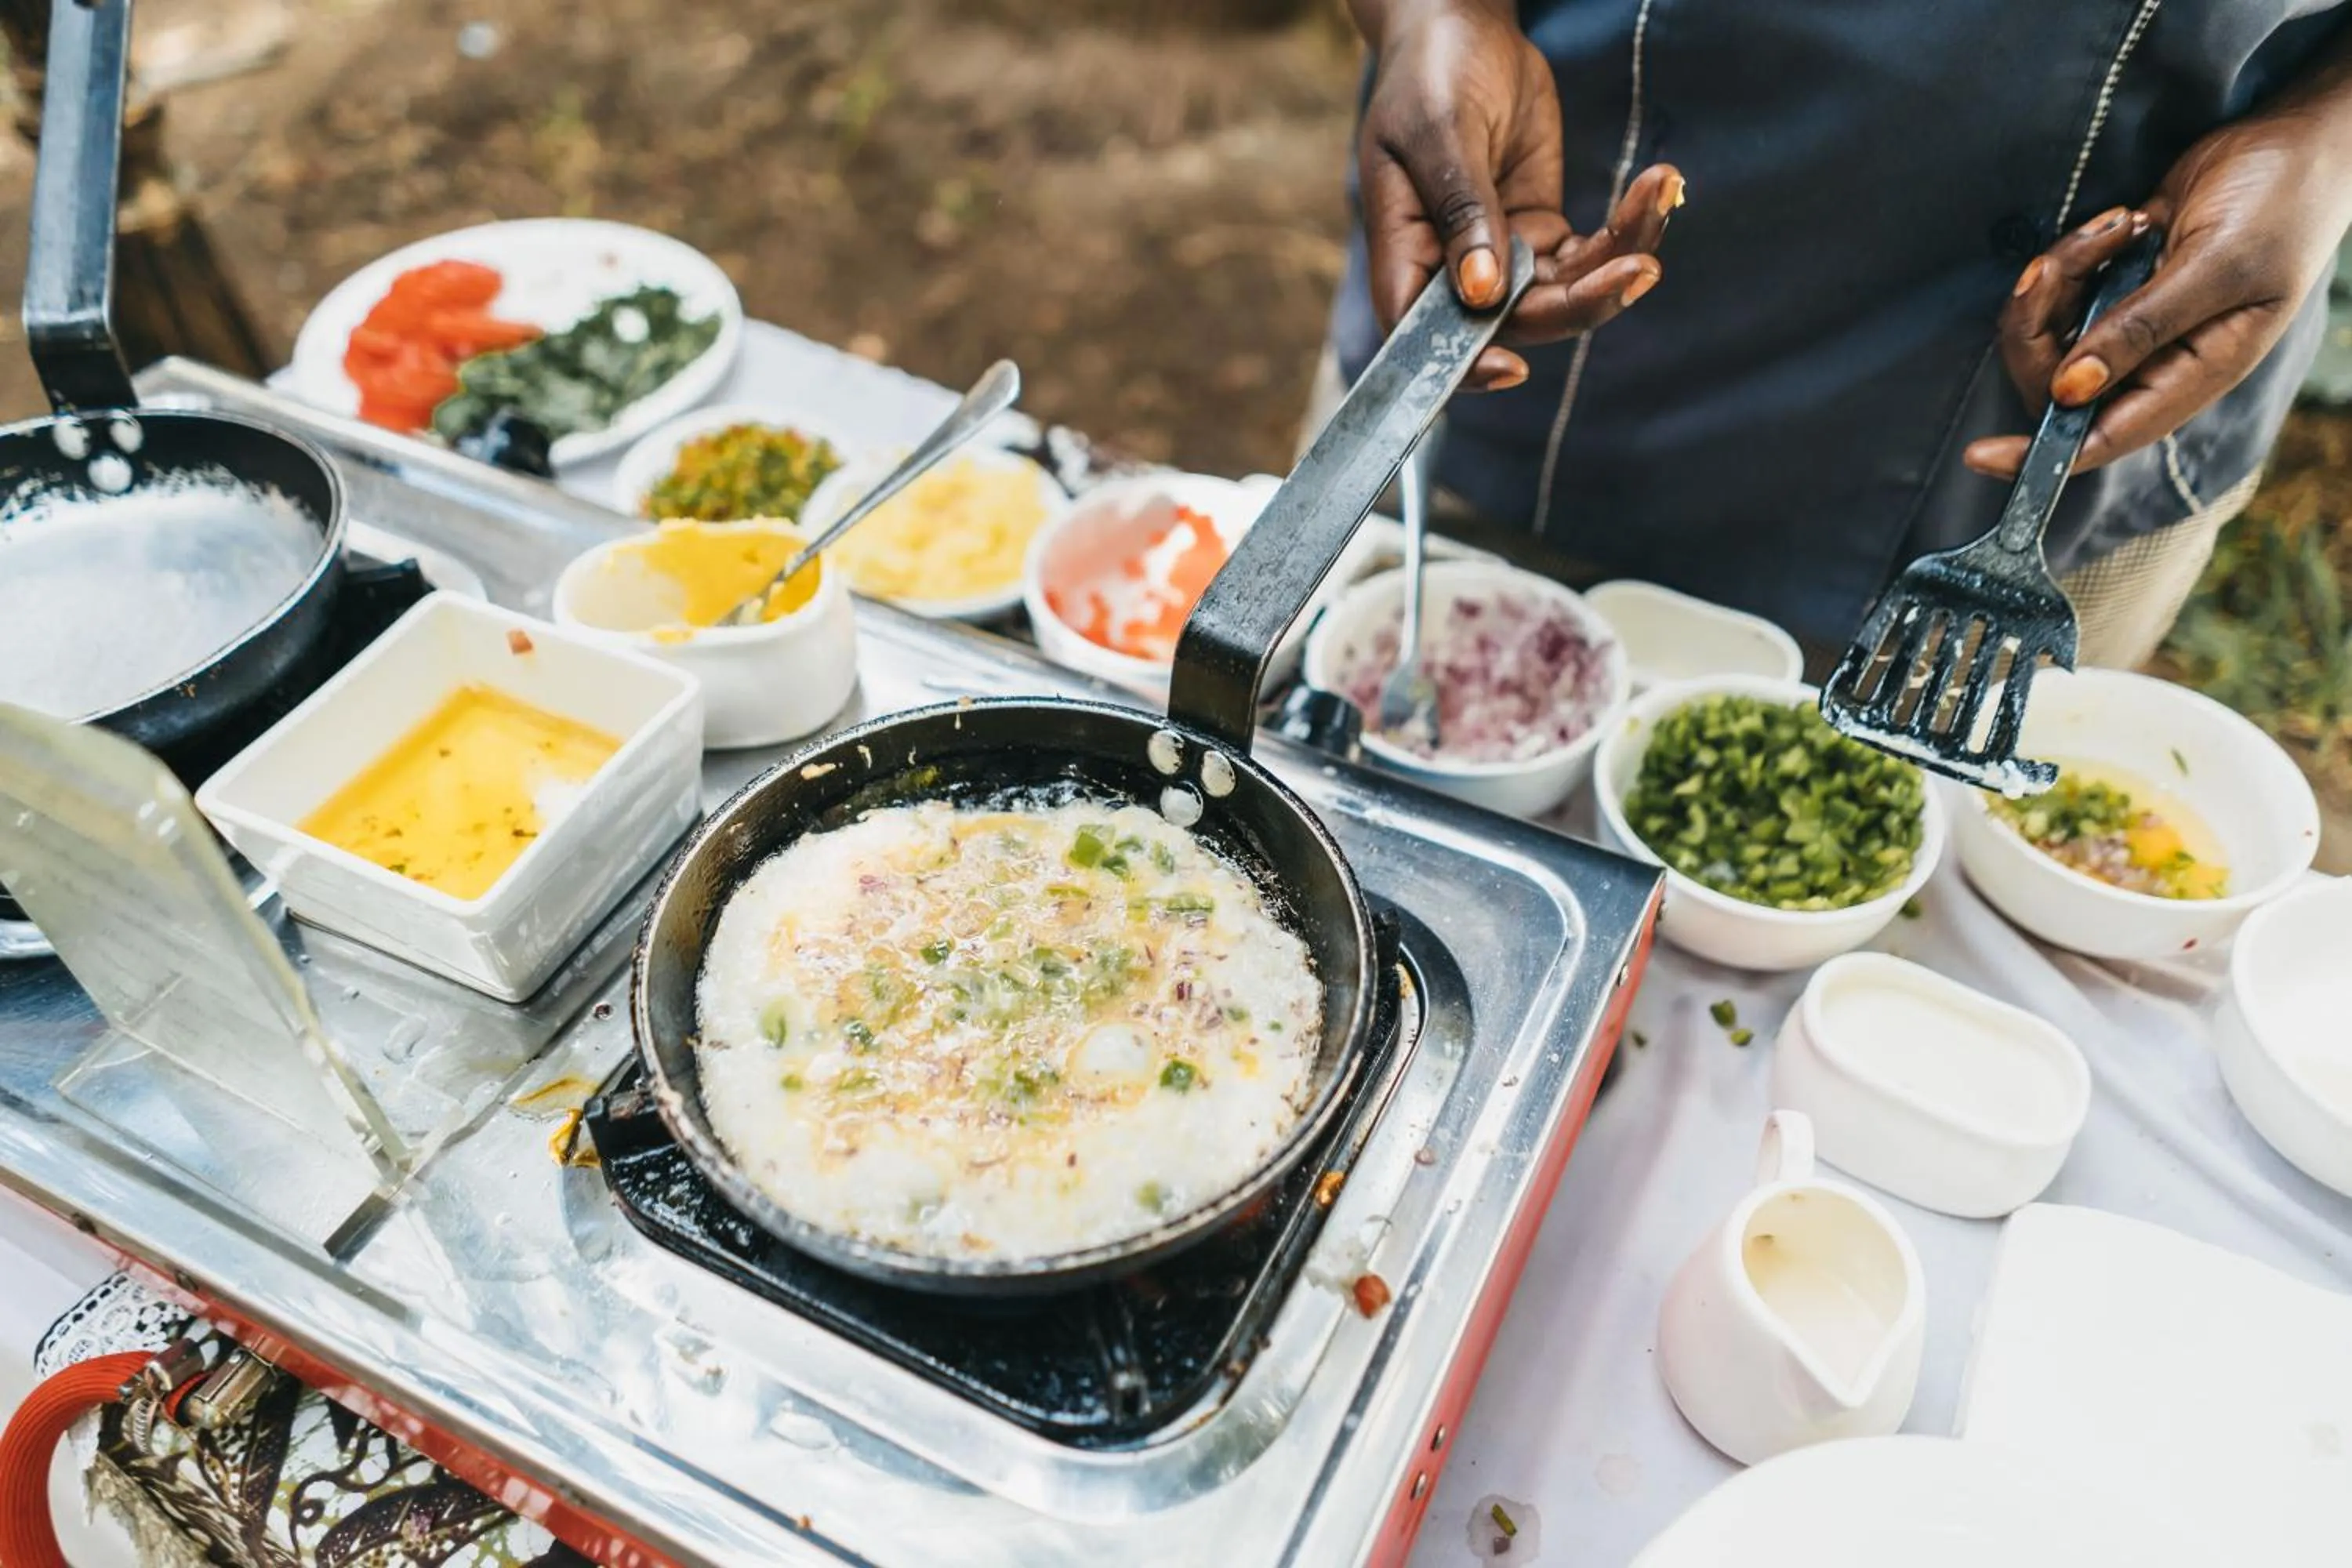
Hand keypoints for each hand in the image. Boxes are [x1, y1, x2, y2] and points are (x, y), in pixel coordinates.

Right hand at [1354, 0, 1682, 390]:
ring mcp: (1502, 252)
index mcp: (1407, 251)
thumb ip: (1462, 210)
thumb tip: (1482, 292)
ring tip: (1659, 198)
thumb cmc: (1431, 73)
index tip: (1515, 369)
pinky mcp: (1542, 229)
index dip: (1465, 363)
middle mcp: (1451, 268)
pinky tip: (1659, 186)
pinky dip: (1629, 227)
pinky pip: (1590, 252)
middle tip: (1640, 269)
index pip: (1423, 334)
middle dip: (1581, 301)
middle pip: (1515, 320)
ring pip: (1563, 292)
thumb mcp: (1440, 132)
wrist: (1462, 29)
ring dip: (1619, 259)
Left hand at [1965, 109, 2351, 478]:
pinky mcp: (2113, 283)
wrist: (2296, 137)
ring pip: (2048, 332)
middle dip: (2039, 321)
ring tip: (2119, 223)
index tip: (1981, 454)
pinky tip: (2127, 219)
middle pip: (2053, 382)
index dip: (2039, 454)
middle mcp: (2155, 359)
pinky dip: (2075, 253)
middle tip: (2063, 262)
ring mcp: (2130, 322)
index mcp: (2192, 374)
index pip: (2102, 438)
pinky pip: (2059, 289)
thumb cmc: (2282, 202)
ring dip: (2058, 276)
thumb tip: (2071, 391)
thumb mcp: (2218, 266)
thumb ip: (2143, 329)